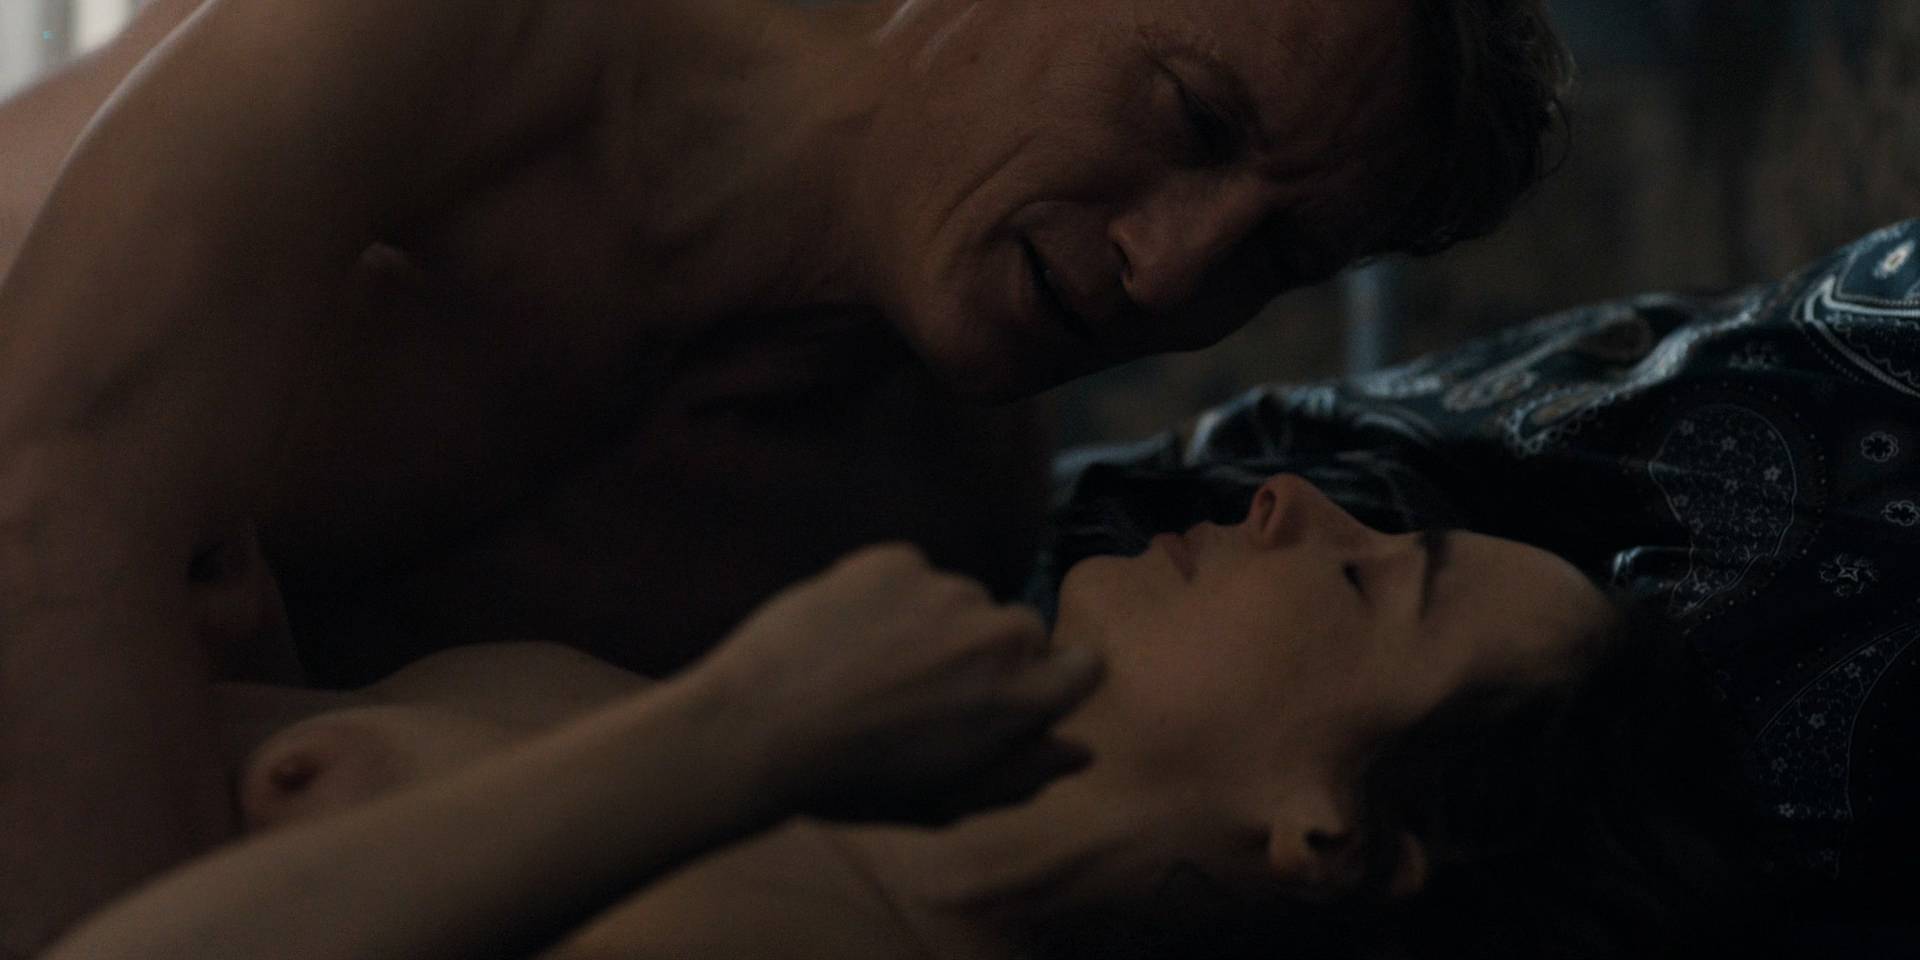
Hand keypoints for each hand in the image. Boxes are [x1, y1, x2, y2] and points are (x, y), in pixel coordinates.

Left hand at [693, 544, 1102, 825]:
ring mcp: (948, 590)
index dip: (1050, 681)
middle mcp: (1000, 634)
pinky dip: (888, 598)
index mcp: (1023, 699)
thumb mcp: (946, 800)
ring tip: (873, 669)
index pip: (1084, 665)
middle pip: (1022, 630)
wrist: (757, 728)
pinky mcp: (896, 560)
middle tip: (925, 693)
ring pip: (962, 600)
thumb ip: (1021, 775)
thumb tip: (1079, 752)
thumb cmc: (852, 781)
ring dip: (935, 625)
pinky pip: (910, 574)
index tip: (1008, 697)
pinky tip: (847, 638)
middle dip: (989, 655)